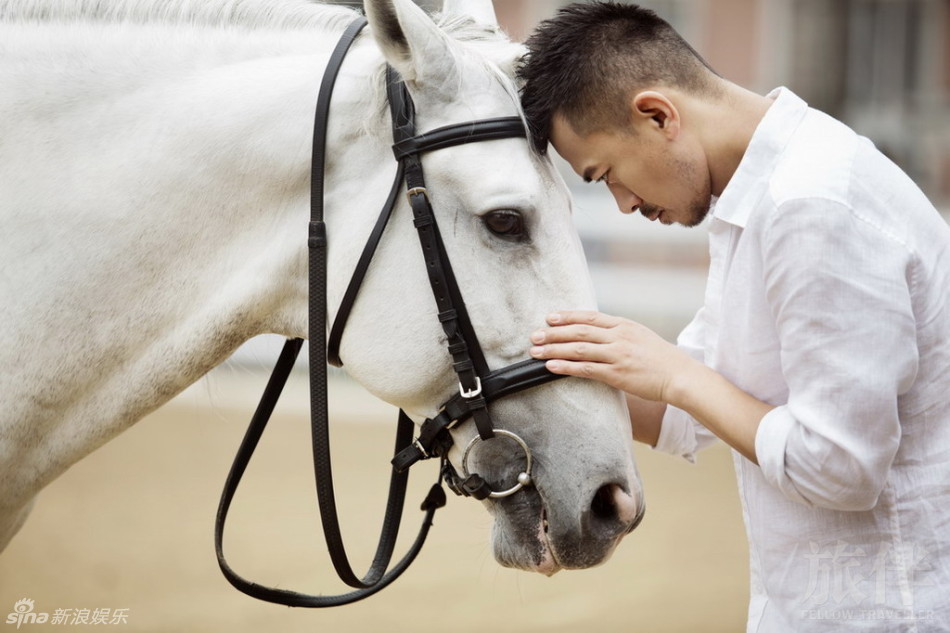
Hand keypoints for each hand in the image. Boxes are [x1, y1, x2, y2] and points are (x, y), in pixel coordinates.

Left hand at [528, 310, 695, 404]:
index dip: (567, 316)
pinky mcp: (616, 374)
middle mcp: (618, 336)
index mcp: (623, 325)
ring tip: (535, 351)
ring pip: (578, 349)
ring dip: (553, 349)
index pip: (589, 316)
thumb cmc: (662, 359)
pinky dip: (565, 367)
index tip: (549, 317)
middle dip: (553, 333)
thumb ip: (619, 333)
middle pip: (579, 331)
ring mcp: (617, 355)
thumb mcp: (640, 336)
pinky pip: (586, 369)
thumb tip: (596, 333)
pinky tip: (551, 367)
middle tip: (534, 335)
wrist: (680, 376)